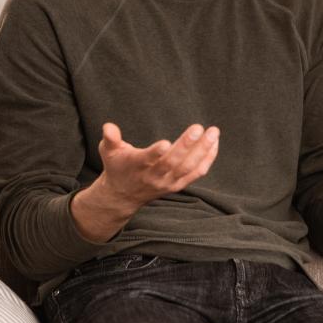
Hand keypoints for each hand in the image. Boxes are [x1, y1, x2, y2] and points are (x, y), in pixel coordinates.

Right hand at [96, 122, 219, 209]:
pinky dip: (208, 158)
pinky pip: (196, 173)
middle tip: (198, 127)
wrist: (123, 195)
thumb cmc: (118, 166)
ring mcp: (167, 182)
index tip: (166, 142)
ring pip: (188, 168)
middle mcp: (153, 176)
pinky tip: (214, 143)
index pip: (147, 160)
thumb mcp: (108, 151)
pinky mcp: (178, 185)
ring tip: (213, 132)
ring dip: (202, 150)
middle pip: (172, 163)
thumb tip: (108, 127)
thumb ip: (110, 139)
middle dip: (186, 145)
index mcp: (136, 166)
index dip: (155, 153)